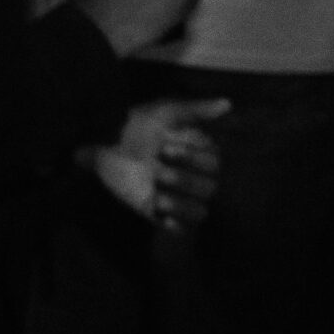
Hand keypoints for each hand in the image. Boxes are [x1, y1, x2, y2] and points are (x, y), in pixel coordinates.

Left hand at [88, 97, 228, 229]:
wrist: (106, 148)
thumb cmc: (138, 127)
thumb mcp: (163, 113)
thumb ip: (195, 110)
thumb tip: (227, 103)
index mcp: (201, 154)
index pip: (213, 161)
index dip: (190, 156)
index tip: (163, 147)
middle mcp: (196, 177)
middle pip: (209, 186)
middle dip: (183, 179)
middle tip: (157, 169)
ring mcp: (182, 198)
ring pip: (201, 210)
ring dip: (181, 204)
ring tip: (157, 196)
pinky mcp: (166, 216)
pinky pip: (184, 229)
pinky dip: (176, 225)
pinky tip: (160, 214)